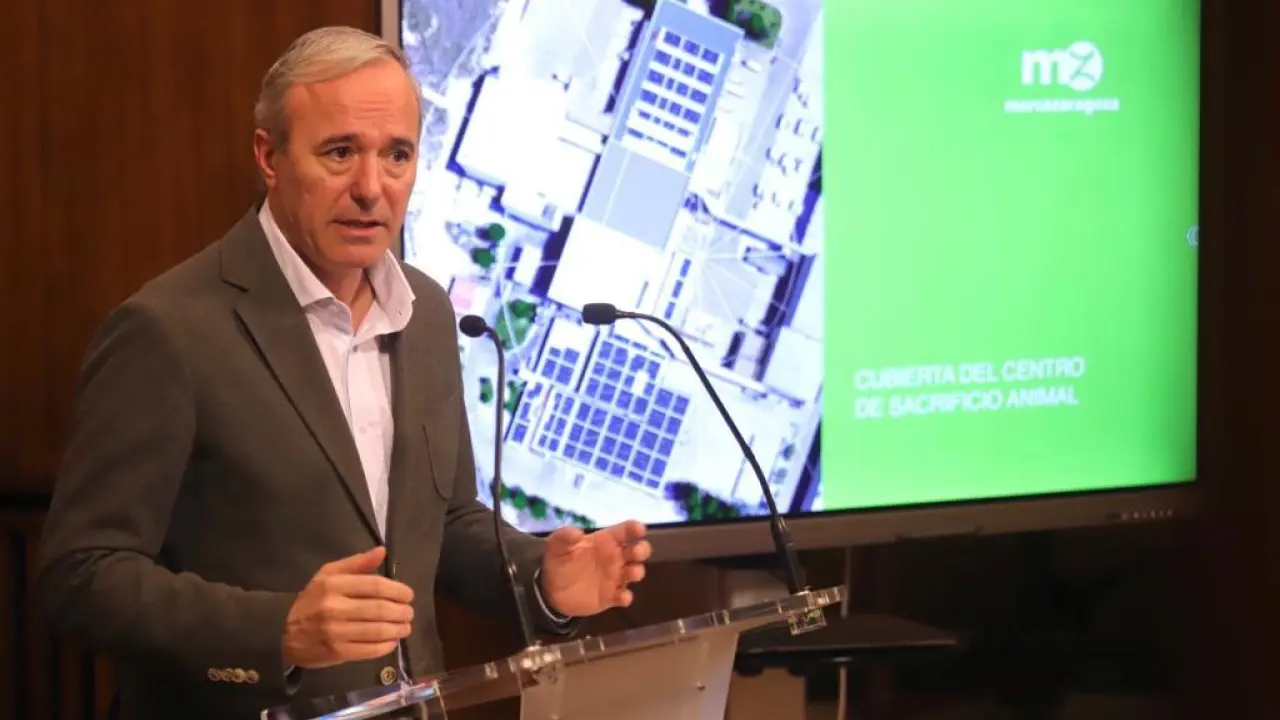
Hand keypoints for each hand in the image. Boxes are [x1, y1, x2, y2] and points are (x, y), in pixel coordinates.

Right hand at [282, 546, 413, 668]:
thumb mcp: (328, 574)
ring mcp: (335, 632)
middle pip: (379, 608)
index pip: (376, 585)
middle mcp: (334, 607)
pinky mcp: (337, 653)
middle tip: (409, 612)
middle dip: (401, 611)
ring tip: (405, 627)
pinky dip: (385, 647)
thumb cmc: (311, 600)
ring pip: (377, 630)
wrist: (282, 632)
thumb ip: (357, 563)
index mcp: (334, 585)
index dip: (398, 590)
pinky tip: (392, 641)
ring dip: (397, 629)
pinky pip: (369, 650)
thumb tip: (382, 551)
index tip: (408, 595)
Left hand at [539, 520, 649, 616]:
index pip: (625, 531)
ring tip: (630, 573)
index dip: (635, 528)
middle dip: (642, 550)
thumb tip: (577, 532)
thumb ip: (564, 537)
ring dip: (637, 572)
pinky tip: (621, 597)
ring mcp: (615, 577)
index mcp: (605, 541)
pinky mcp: (611, 596)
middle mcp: (615, 557)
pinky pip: (625, 596)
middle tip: (636, 553)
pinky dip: (626, 597)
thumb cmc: (559, 562)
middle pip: (638, 550)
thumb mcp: (556, 546)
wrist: (551, 591)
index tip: (639, 530)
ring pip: (636, 572)